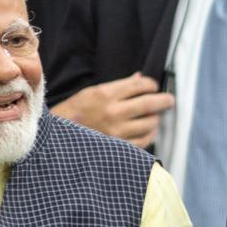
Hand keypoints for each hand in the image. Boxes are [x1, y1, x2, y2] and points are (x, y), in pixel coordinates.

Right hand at [50, 72, 173, 146]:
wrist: (56, 139)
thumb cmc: (73, 113)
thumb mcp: (91, 93)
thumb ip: (118, 86)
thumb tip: (139, 78)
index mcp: (106, 95)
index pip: (140, 85)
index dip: (152, 85)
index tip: (154, 87)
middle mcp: (113, 112)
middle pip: (151, 104)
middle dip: (164, 100)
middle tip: (169, 100)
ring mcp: (117, 132)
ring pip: (150, 123)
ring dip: (155, 119)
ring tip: (154, 117)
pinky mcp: (118, 148)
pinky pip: (144, 141)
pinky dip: (150, 135)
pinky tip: (148, 131)